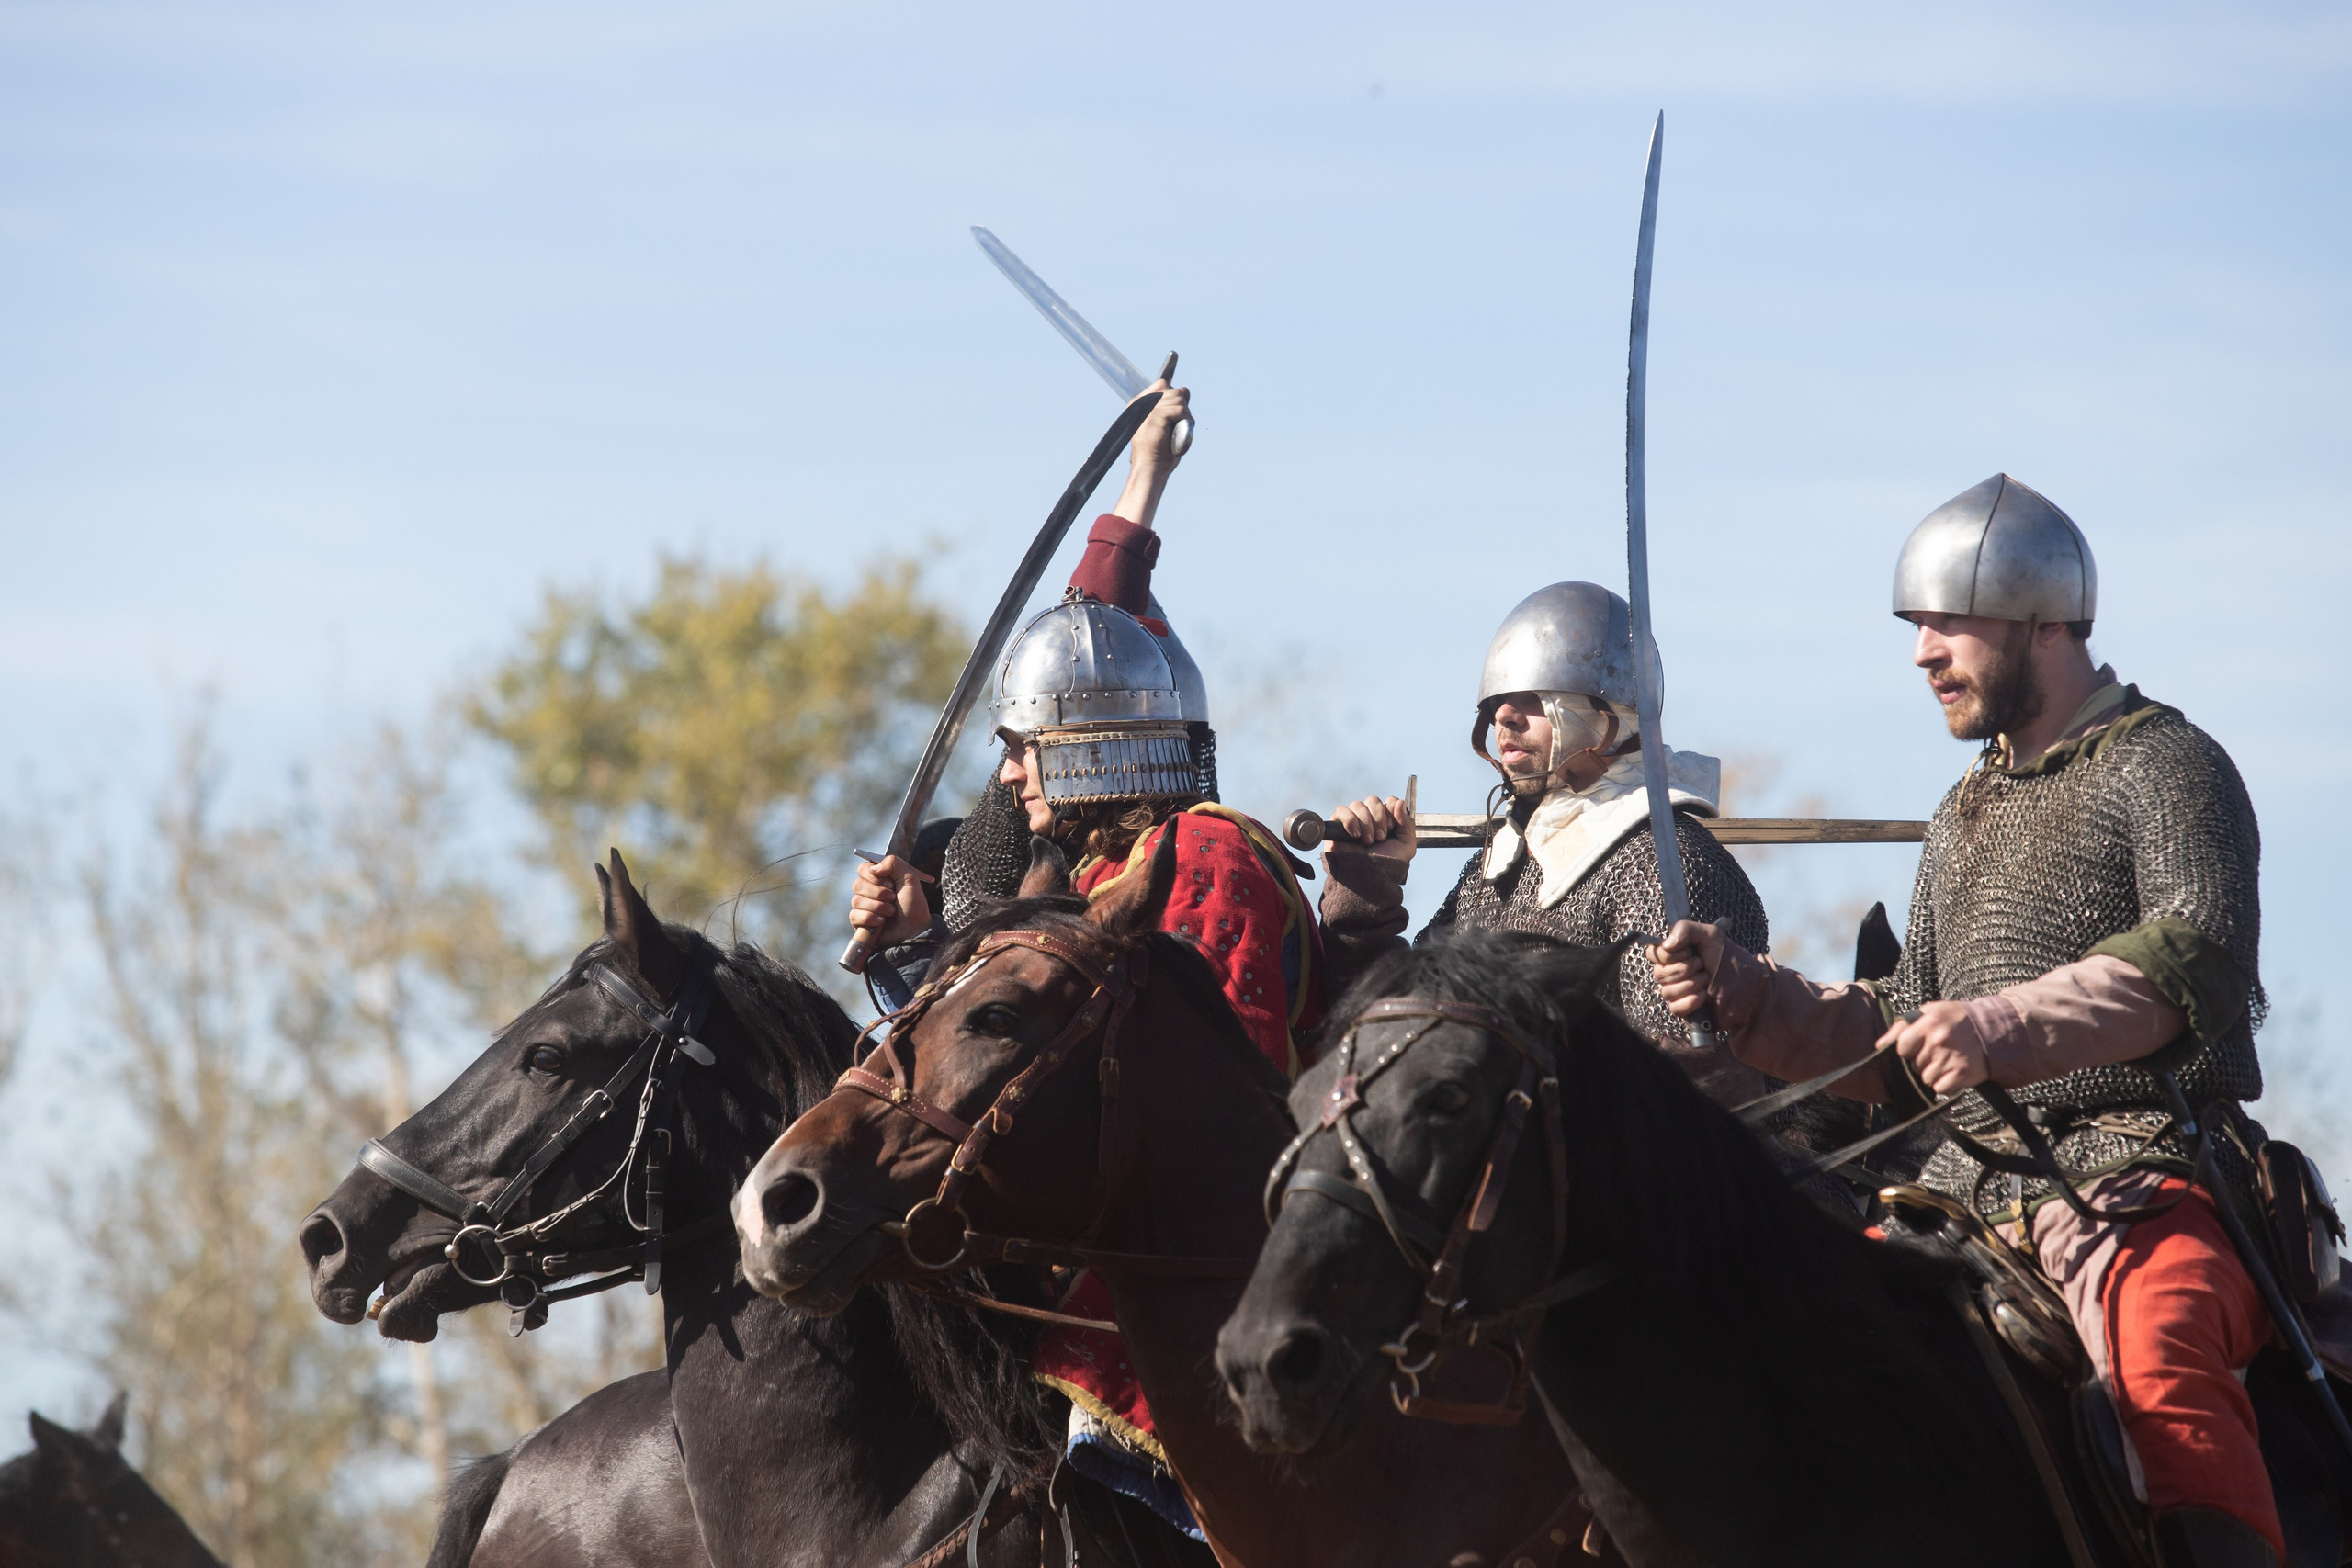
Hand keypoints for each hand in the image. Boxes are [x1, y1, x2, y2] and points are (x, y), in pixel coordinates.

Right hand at [849, 855, 933, 949]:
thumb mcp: (909, 878)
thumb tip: (874, 868)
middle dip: (878, 893)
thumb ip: (893, 863)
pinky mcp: (859, 921)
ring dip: (878, 907)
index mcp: (878, 878)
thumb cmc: (913, 905)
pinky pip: (855, 915)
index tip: (891, 884)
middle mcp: (868, 890)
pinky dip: (870, 918)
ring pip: (856, 900)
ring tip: (891, 912)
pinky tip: (881, 922)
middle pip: (857, 884)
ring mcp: (862, 906)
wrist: (914, 929)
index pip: (862, 868)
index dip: (874, 876)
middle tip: (893, 898)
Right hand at [1110, 380, 1189, 528]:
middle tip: (1178, 427)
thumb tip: (1185, 389)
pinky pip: (1180, 410)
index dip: (1174, 397)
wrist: (1150, 468)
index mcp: (1139, 404)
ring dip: (1185, 416)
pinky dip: (1185, 422)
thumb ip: (1173, 406)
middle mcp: (1141, 403)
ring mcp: (1147, 408)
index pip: (1162, 384)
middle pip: (1174, 390)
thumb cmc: (1159, 452)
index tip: (1175, 416)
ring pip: (1179, 399)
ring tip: (1178, 432)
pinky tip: (1179, 434)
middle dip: (1182, 409)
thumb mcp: (1168, 424)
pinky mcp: (1155, 415)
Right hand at [1328, 796, 1414, 862]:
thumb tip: (1399, 801)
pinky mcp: (1337, 826)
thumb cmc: (1386, 864)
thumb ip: (1407, 823)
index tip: (1391, 827)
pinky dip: (1350, 821)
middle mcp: (1369, 818)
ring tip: (1367, 841)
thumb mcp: (1406, 846)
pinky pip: (1341, 810)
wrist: (1368, 877)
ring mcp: (1353, 821)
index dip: (1390, 810)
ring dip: (1365, 823)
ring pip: (1358, 805)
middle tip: (1380, 838)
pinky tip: (1355, 835)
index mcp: (1386, 821)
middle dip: (1378, 819)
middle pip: (1373, 800)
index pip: (1389, 801)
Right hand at [1648, 919, 1724, 1019]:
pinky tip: (1703, 996)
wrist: (1748, 984)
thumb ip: (1685, 929)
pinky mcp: (1685, 1010)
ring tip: (1706, 980)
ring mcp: (1678, 992)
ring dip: (1690, 984)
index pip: (1653, 954)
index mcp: (1676, 955)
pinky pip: (1675, 1008)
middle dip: (1682, 969)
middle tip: (1701, 965)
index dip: (1666, 955)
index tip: (1686, 952)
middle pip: (1658, 974)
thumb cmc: (1729, 959)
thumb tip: (1666, 944)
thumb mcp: (1710, 935)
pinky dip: (1690, 1001)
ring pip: (1667, 991)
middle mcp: (1673, 973)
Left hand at [1882, 1001, 1988, 1095]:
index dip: (1907, 1049)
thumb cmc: (1956, 1020)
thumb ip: (1902, 1026)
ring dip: (1934, 1074)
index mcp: (1929, 1023)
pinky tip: (1953, 1072)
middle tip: (1938, 1052)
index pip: (1901, 1046)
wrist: (1994, 1030)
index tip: (1917, 1046)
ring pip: (1926, 1078)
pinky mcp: (1963, 1074)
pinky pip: (1940, 1089)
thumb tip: (1879, 1045)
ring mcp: (1951, 1058)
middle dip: (1922, 1061)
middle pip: (1914, 1064)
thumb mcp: (1930, 1012)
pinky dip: (1945, 1084)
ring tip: (1946, 1061)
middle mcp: (1939, 1041)